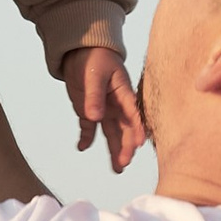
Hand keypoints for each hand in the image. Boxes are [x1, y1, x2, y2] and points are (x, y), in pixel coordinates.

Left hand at [64, 43, 147, 172]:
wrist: (82, 51)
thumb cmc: (95, 58)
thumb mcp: (95, 74)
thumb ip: (94, 96)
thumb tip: (95, 117)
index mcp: (123, 93)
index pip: (133, 113)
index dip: (137, 128)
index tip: (139, 144)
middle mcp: (117, 106)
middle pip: (124, 129)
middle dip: (125, 147)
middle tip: (123, 164)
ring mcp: (104, 110)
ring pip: (111, 134)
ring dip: (114, 150)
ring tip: (117, 169)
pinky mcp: (89, 112)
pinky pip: (88, 129)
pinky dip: (85, 138)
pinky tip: (81, 147)